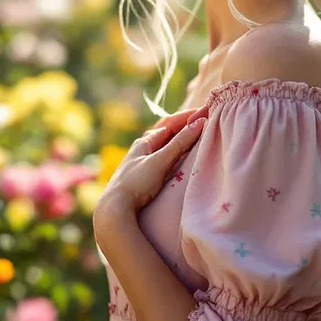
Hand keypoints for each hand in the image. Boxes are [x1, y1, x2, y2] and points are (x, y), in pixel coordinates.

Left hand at [94, 105, 207, 229]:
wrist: (115, 209)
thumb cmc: (136, 182)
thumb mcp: (160, 161)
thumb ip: (179, 143)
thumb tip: (199, 122)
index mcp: (144, 142)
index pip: (169, 124)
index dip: (186, 117)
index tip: (204, 112)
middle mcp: (142, 149)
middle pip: (167, 133)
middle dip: (184, 126)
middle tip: (203, 121)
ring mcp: (143, 163)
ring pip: (165, 147)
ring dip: (180, 140)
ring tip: (195, 137)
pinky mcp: (145, 178)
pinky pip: (164, 160)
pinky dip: (175, 154)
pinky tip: (179, 159)